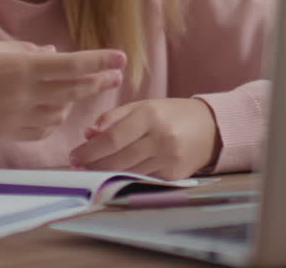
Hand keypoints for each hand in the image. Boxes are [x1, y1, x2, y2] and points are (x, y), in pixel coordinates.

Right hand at [0, 41, 125, 147]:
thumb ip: (28, 51)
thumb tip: (55, 54)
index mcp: (21, 67)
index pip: (72, 64)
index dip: (99, 60)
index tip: (120, 57)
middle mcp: (24, 94)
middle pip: (73, 90)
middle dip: (98, 82)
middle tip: (116, 76)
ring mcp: (18, 117)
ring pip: (61, 112)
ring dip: (73, 102)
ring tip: (77, 91)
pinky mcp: (9, 134)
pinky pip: (43, 130)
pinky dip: (54, 120)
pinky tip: (54, 111)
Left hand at [68, 98, 220, 179]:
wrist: (211, 128)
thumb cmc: (172, 114)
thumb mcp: (144, 106)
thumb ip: (115, 117)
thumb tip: (88, 133)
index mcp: (150, 115)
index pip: (112, 138)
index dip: (90, 150)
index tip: (74, 155)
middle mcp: (160, 138)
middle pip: (118, 158)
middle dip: (93, 164)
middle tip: (78, 165)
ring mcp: (169, 159)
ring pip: (128, 171)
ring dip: (106, 173)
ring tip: (91, 170)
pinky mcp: (174, 175)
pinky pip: (142, 179)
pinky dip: (125, 177)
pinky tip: (114, 174)